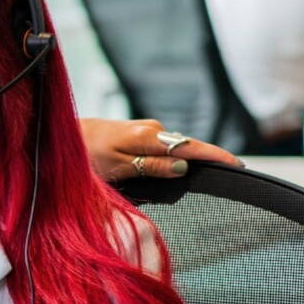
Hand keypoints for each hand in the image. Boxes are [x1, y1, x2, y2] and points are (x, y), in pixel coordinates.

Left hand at [79, 118, 241, 181]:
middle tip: (234, 173)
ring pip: (177, 147)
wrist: (65, 136)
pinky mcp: (142, 134)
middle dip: (209, 159)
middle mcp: (152, 129)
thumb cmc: (86, 155)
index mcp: (148, 136)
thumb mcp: (119, 166)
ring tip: (215, 171)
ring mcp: (147, 130)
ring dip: (192, 159)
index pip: (191, 146)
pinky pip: (166, 147)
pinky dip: (177, 156)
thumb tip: (184, 166)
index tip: (238, 165)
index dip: (215, 156)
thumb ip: (152, 166)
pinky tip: (184, 166)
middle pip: (188, 146)